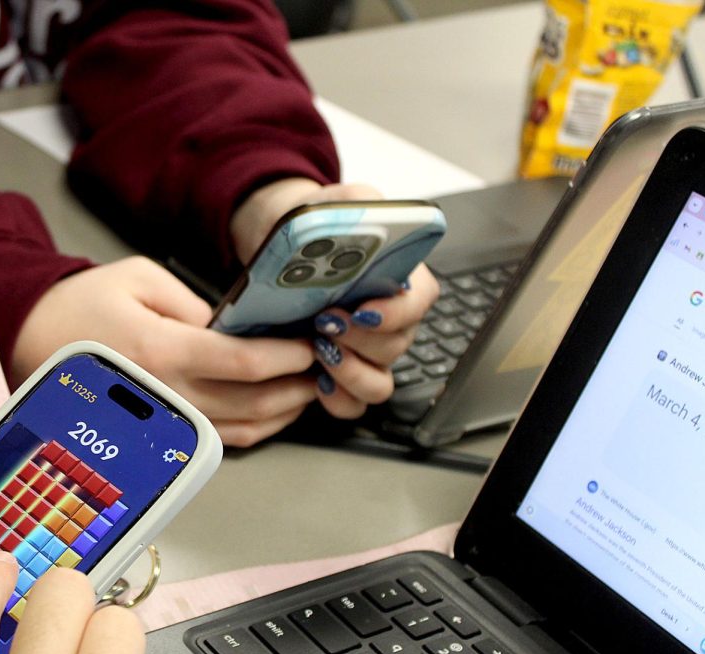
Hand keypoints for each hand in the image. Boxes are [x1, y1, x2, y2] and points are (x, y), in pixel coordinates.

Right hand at [12, 256, 318, 446]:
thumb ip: (194, 304)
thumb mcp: (141, 278)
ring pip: (239, 431)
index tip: (311, 344)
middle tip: (323, 369)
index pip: (243, 362)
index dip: (287, 356)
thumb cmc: (83, 303)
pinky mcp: (155, 436)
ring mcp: (159, 423)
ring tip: (306, 391)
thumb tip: (236, 329)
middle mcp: (164, 395)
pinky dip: (252, 431)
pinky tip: (270, 412)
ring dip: (282, 415)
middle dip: (297, 388)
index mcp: (161, 351)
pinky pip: (215, 442)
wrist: (33, 338)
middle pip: (251, 403)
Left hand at [230, 178, 439, 418]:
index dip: (397, 312)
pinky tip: (317, 381)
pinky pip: (352, 402)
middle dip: (360, 342)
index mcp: (402, 276)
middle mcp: (391, 320)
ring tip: (320, 351)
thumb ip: (359, 204)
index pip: (422, 300)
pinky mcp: (341, 374)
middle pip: (396, 346)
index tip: (364, 311)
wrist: (282, 246)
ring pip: (379, 382)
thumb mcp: (340, 200)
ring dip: (350, 373)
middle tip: (324, 325)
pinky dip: (337, 398)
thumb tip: (363, 217)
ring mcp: (368, 352)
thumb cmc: (317, 225)